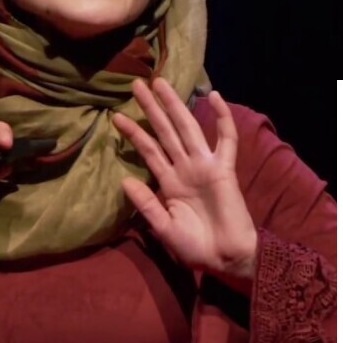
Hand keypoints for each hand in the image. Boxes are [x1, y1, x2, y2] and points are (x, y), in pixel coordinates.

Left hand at [112, 78, 257, 286]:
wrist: (226, 258)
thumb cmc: (195, 247)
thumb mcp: (163, 227)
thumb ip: (146, 204)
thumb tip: (124, 180)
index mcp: (169, 182)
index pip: (148, 150)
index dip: (134, 133)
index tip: (116, 116)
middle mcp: (185, 168)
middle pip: (165, 131)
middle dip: (151, 108)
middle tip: (136, 84)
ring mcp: (205, 165)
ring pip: (187, 128)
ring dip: (175, 106)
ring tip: (160, 83)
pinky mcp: (225, 169)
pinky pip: (226, 140)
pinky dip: (223, 118)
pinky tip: (214, 96)